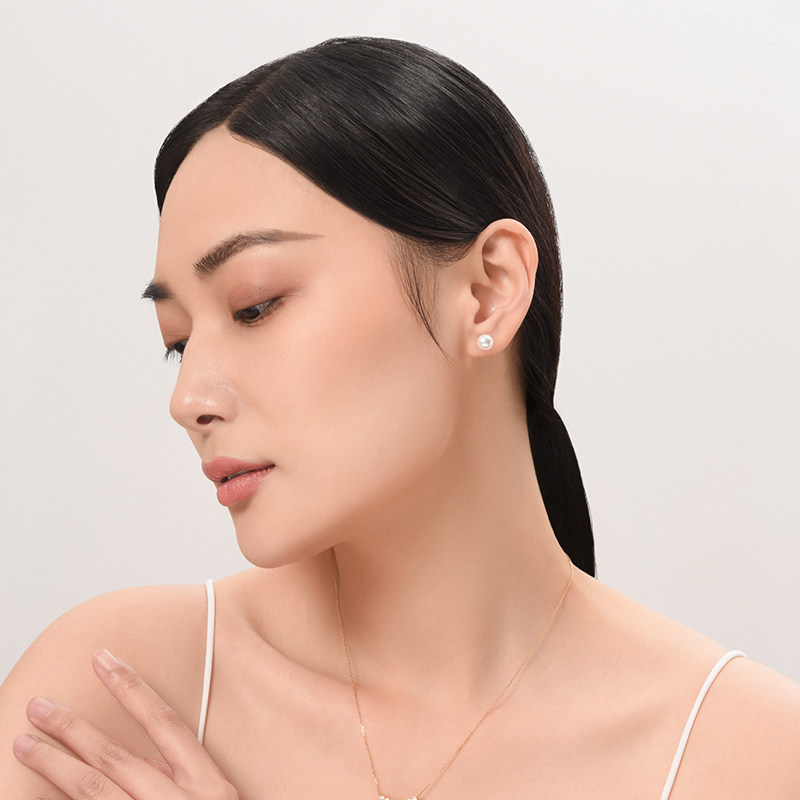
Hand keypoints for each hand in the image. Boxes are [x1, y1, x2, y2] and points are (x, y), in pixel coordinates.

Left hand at [12, 649, 238, 799]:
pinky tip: (33, 798)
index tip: (104, 660)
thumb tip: (152, 754)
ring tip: (23, 744)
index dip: (133, 689)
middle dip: (74, 729)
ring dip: (55, 767)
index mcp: (210, 788)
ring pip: (94, 793)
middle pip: (117, 759)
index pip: (166, 724)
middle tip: (38, 706)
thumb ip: (187, 781)